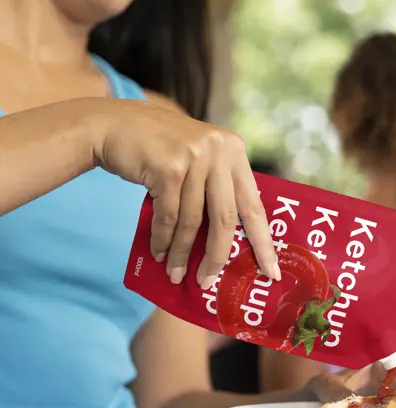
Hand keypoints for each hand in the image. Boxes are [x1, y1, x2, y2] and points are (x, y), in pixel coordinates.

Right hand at [92, 99, 278, 287]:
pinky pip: (169, 216)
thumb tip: (230, 242)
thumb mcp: (198, 158)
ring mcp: (195, 157)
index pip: (254, 204)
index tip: (271, 271)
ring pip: (193, 221)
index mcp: (234, 150)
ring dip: (182, 253)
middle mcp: (219, 150)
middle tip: (209, 282)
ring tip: (176, 274)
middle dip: (219, 256)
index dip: (263, 241)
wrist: (111, 124)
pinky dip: (163, 239)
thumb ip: (217, 187)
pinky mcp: (168, 167)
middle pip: (226, 217)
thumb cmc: (158, 150)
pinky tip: (158, 254)